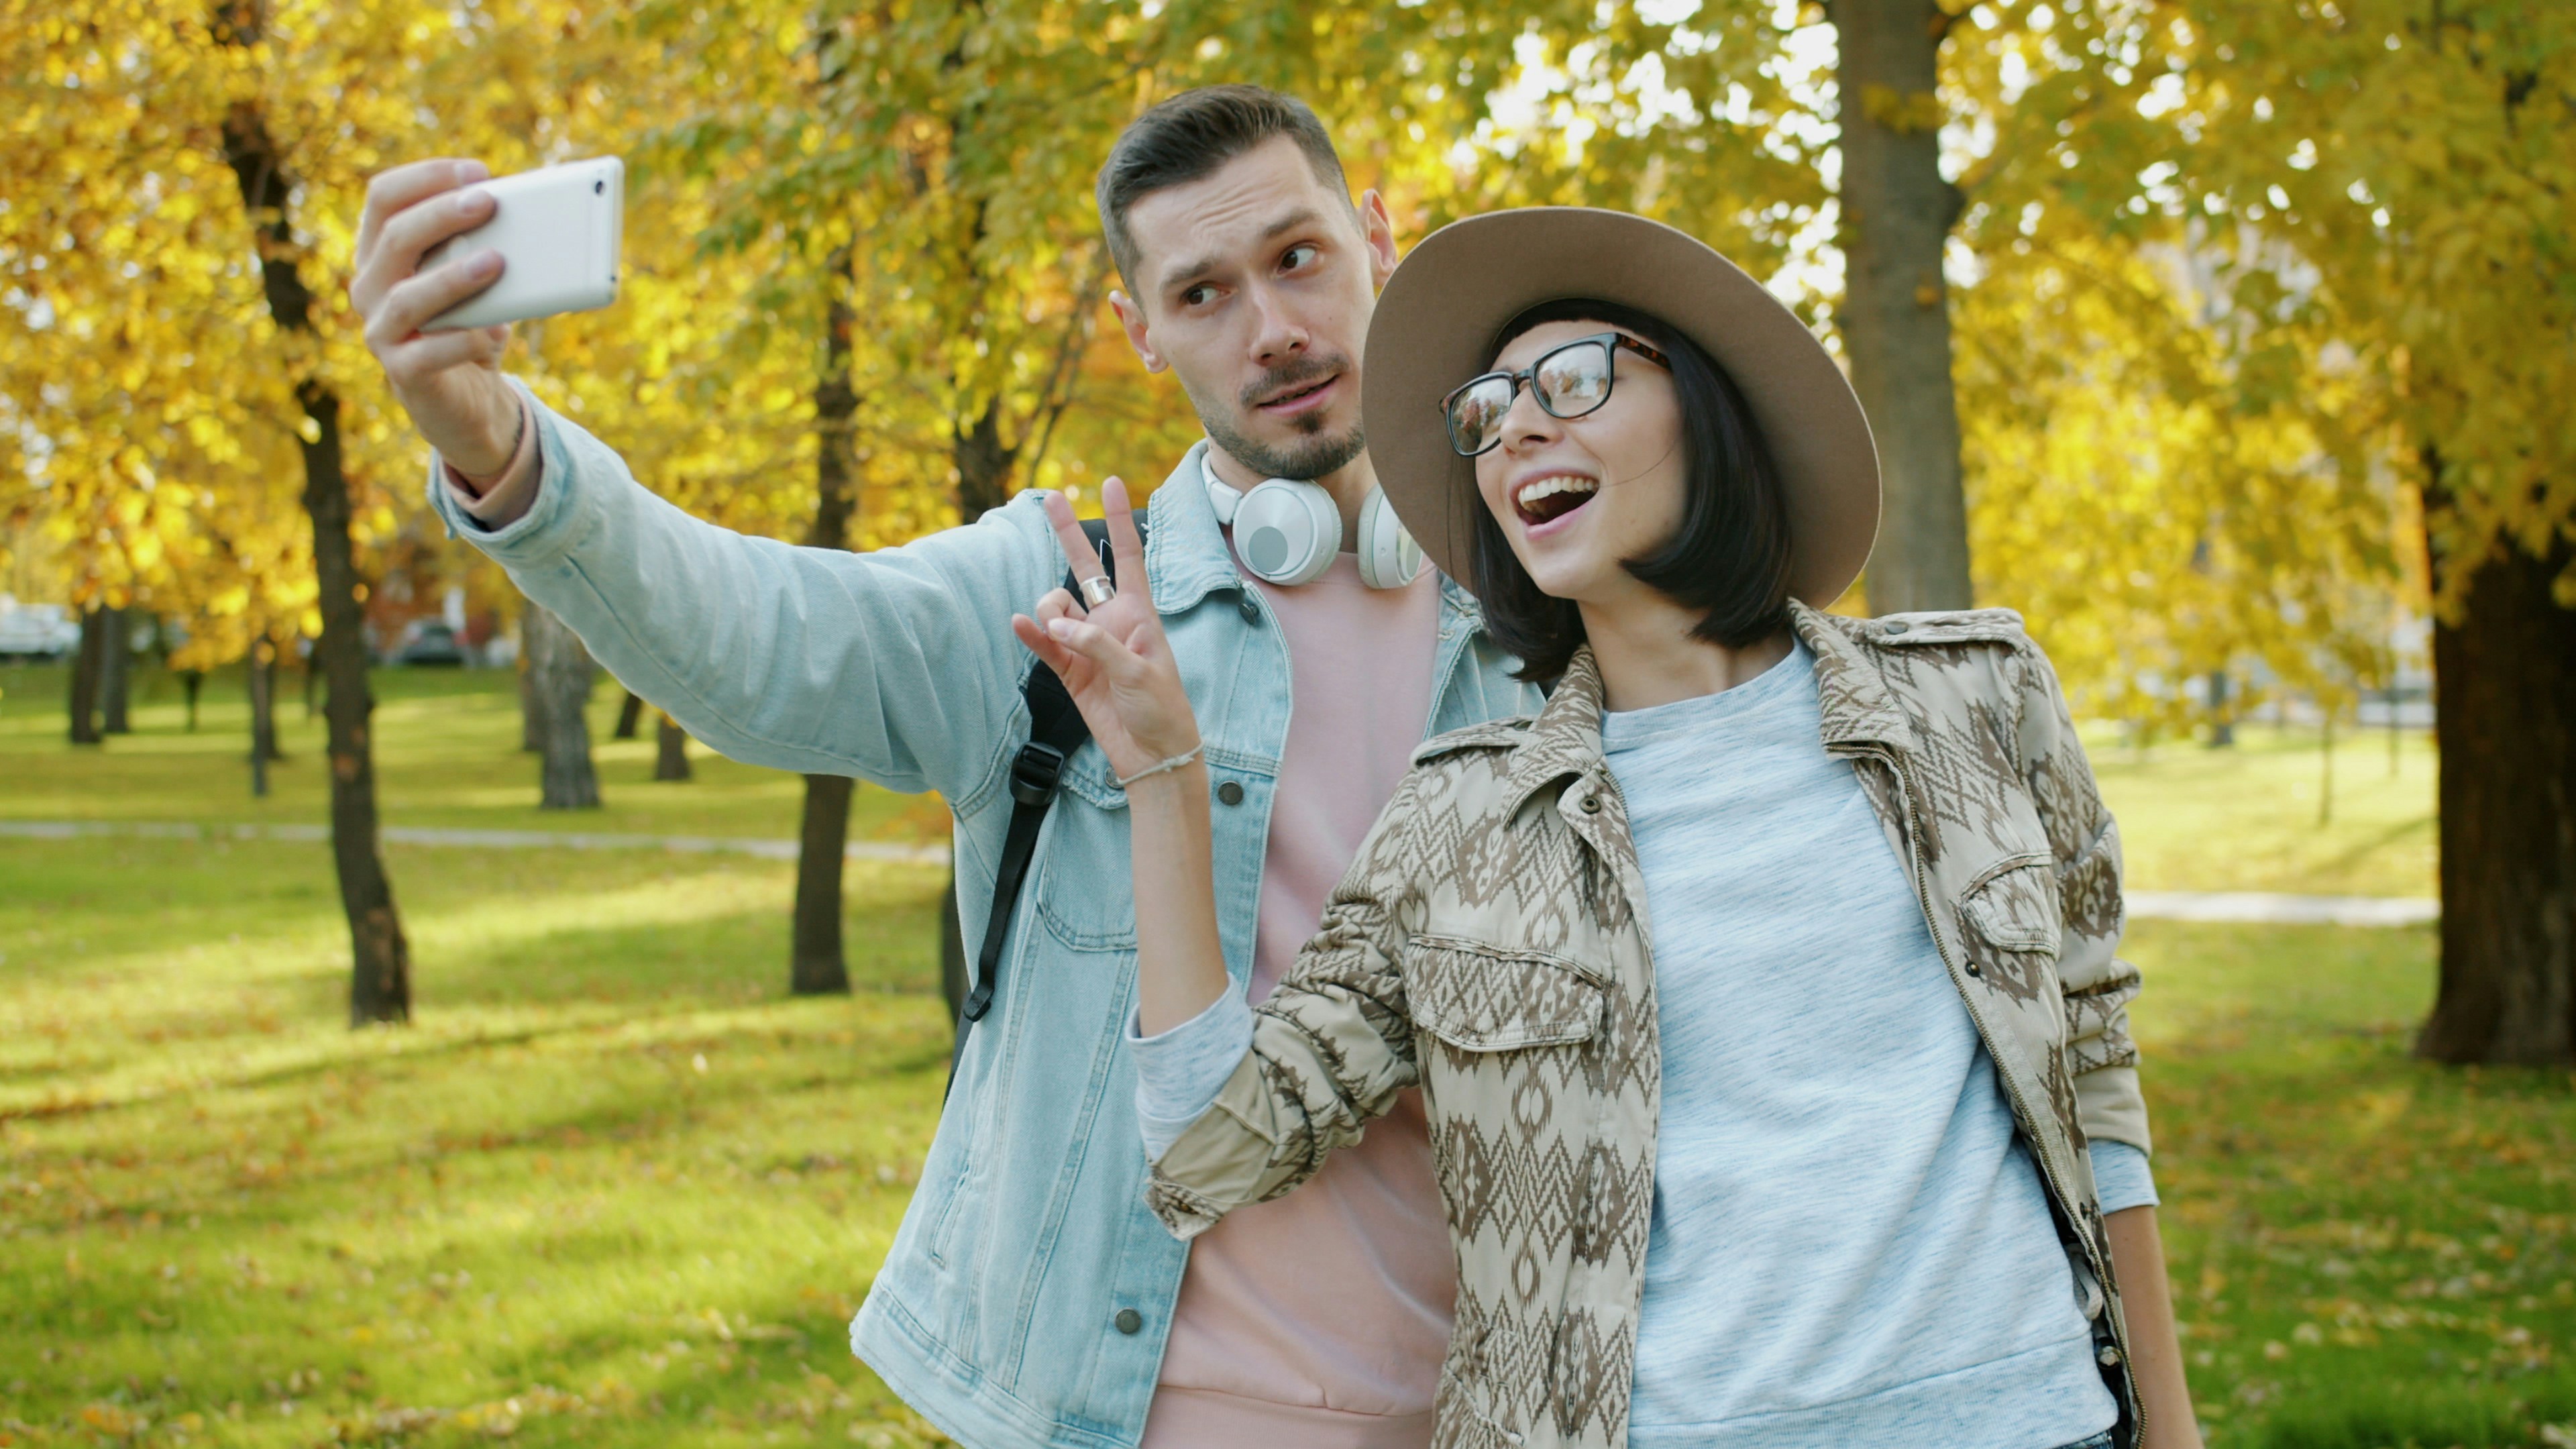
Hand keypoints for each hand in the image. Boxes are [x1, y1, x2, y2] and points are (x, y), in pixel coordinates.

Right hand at [350, 158, 520, 475]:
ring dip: (453, 276)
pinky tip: (491, 332)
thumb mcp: (479, 283)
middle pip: (394, 238)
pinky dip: (462, 339)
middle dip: (441, 215)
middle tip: (487, 201)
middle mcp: (370, 288)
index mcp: (381, 253)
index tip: (476, 170)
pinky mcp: (404, 375)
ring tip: (497, 261)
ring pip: (408, 297)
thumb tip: (531, 221)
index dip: (425, 177)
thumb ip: (486, 249)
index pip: (383, 198)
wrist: (472, 400)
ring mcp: (381, 333)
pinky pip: (428, 354)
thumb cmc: (472, 326)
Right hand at [1010, 479, 1200, 782]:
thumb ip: (1098, 645)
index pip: (1128, 556)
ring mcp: (1087, 644)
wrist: (1152, 755)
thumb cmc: (1161, 709)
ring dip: (1050, 615)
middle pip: (1084, 567)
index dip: (1120, 520)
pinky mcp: (1069, 671)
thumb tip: (1058, 628)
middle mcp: (1110, 621)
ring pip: (1055, 609)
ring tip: (1062, 641)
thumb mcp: (1139, 673)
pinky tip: (1020, 626)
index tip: (1112, 482)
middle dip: (1067, 532)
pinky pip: (1044, 644)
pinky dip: (1031, 635)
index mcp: (1139, 613)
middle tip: (1050, 496)